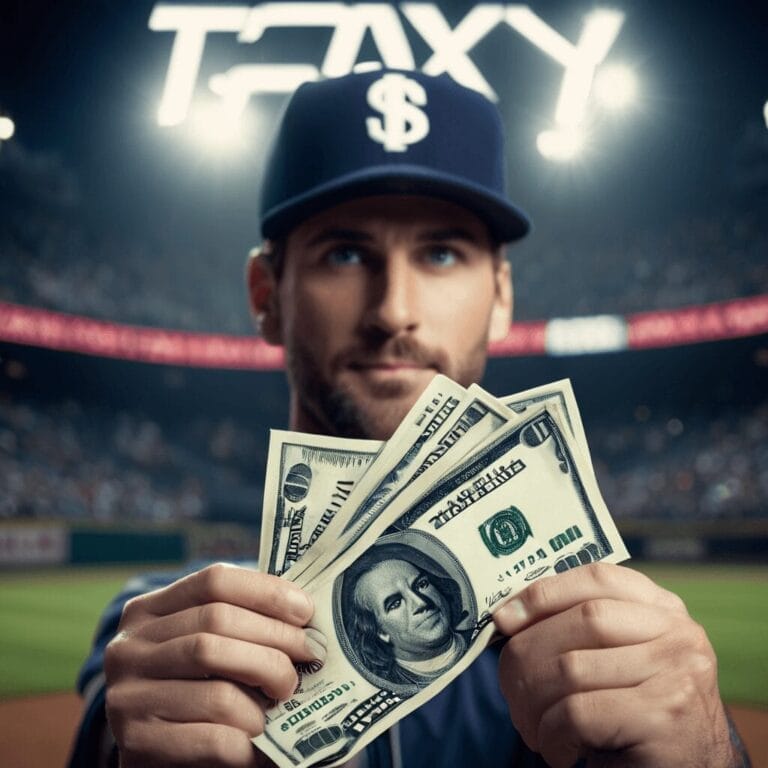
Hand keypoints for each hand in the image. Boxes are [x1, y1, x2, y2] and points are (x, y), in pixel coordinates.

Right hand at [104, 563, 325, 766]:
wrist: (153, 759)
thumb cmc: (192, 690)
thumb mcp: (204, 644)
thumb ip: (236, 622)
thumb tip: (303, 610)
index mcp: (147, 610)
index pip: (214, 581)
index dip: (267, 592)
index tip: (305, 611)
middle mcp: (128, 647)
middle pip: (218, 626)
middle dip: (275, 641)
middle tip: (309, 656)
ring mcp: (126, 696)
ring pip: (218, 688)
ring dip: (263, 698)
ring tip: (281, 704)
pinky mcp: (135, 744)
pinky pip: (212, 738)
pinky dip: (248, 742)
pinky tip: (261, 743)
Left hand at [493, 563, 736, 767]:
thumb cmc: (632, 718)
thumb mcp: (614, 662)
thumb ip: (580, 630)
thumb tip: (508, 616)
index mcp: (663, 609)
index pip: (598, 578)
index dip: (544, 592)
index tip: (504, 617)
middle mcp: (679, 634)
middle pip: (582, 619)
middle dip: (529, 653)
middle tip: (510, 689)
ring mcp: (677, 673)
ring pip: (572, 668)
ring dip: (535, 703)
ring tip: (532, 728)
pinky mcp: (664, 717)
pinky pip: (579, 713)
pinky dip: (553, 735)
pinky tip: (559, 752)